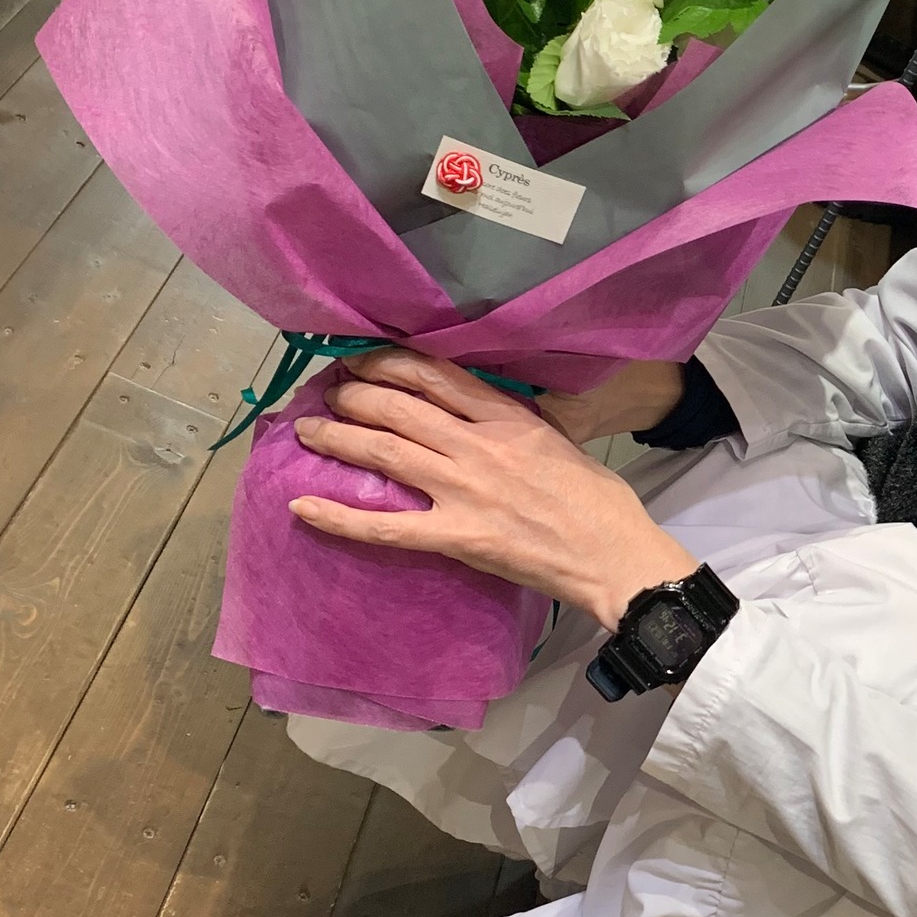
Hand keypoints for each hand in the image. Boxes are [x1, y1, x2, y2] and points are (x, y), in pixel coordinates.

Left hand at [289, 350, 697, 627]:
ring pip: (385, 452)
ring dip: (338, 438)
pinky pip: (385, 527)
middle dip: (355, 395)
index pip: (436, 376)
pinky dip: (339, 517)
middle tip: (329, 394)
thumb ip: (515, 423)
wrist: (615, 556)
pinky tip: (302, 506)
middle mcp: (479, 446)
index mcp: (508, 419)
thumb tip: (481, 412)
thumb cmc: (599, 502)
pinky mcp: (458, 538)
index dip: (389, 363)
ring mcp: (465, 491)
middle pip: (400, 407)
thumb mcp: (560, 440)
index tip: (362, 360)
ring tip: (307, 432)